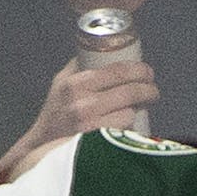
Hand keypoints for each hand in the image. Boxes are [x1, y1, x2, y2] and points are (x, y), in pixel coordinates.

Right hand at [26, 57, 159, 143]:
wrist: (43, 147)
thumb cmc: (55, 113)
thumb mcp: (61, 83)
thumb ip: (79, 66)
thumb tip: (101, 49)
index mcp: (75, 84)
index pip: (116, 71)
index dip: (138, 70)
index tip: (147, 72)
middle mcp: (82, 103)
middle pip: (128, 91)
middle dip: (148, 89)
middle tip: (153, 90)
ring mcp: (90, 124)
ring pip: (129, 112)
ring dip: (139, 109)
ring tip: (141, 107)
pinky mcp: (97, 143)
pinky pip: (125, 131)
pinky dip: (132, 126)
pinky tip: (132, 124)